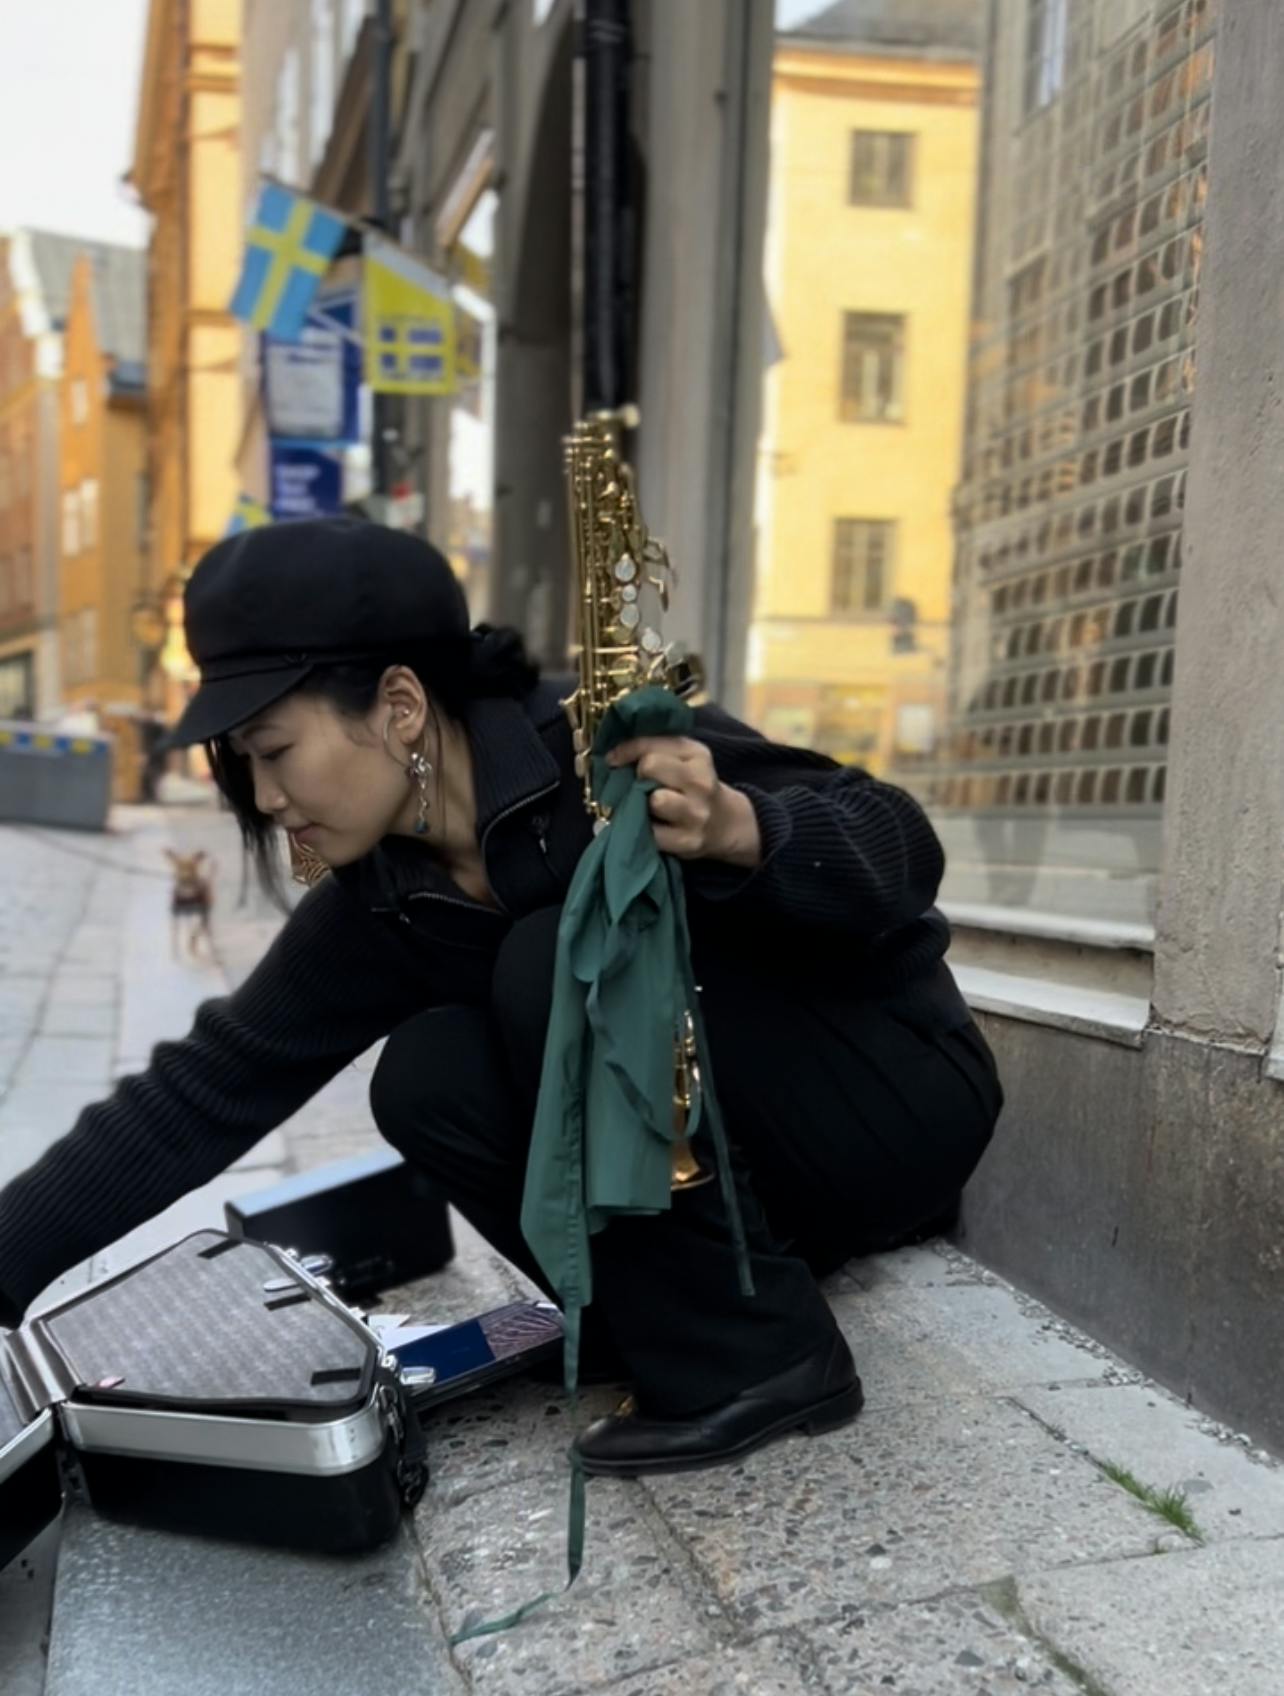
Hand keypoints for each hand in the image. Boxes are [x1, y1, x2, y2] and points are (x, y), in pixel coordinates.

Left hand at [607, 736, 760, 865]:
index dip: (625, 751)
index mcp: (697, 754)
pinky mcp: (687, 842)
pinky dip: (643, 829)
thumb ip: (655, 748)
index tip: (613, 760)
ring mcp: (695, 813)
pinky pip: (651, 832)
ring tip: (645, 806)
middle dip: (638, 776)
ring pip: (655, 800)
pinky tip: (648, 826)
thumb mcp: (686, 758)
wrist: (727, 824)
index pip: (650, 745)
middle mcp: (700, 781)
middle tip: (639, 785)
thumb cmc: (694, 787)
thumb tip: (613, 755)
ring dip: (642, 804)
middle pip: (650, 767)